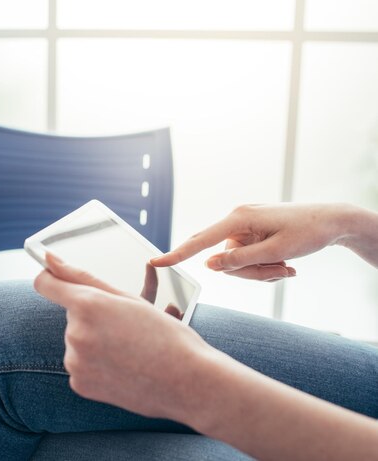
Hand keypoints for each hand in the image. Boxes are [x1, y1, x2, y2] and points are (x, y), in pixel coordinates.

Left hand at [34, 253, 214, 421]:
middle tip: (126, 328)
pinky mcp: (79, 383)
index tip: (56, 278)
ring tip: (128, 350)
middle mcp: (76, 333)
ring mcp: (76, 362)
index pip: (45, 284)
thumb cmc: (164, 334)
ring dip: (95, 341)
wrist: (187, 382)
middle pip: (72, 315)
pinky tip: (121, 367)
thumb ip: (82, 277)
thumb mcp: (128, 298)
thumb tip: (49, 260)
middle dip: (92, 317)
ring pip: (77, 340)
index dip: (51, 278)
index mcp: (88, 305)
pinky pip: (80, 364)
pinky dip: (96, 364)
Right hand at [151, 203, 354, 280]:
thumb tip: (208, 265)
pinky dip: (263, 268)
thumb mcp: (276, 251)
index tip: (156, 263)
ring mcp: (243, 228)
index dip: (177, 254)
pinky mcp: (250, 235)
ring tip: (287, 268)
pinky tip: (284, 265)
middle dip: (248, 272)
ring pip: (236, 263)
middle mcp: (237, 220)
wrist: (333, 221)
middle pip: (222, 258)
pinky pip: (246, 259)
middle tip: (282, 272)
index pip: (200, 240)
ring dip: (261, 272)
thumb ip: (240, 260)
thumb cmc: (308, 232)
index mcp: (239, 218)